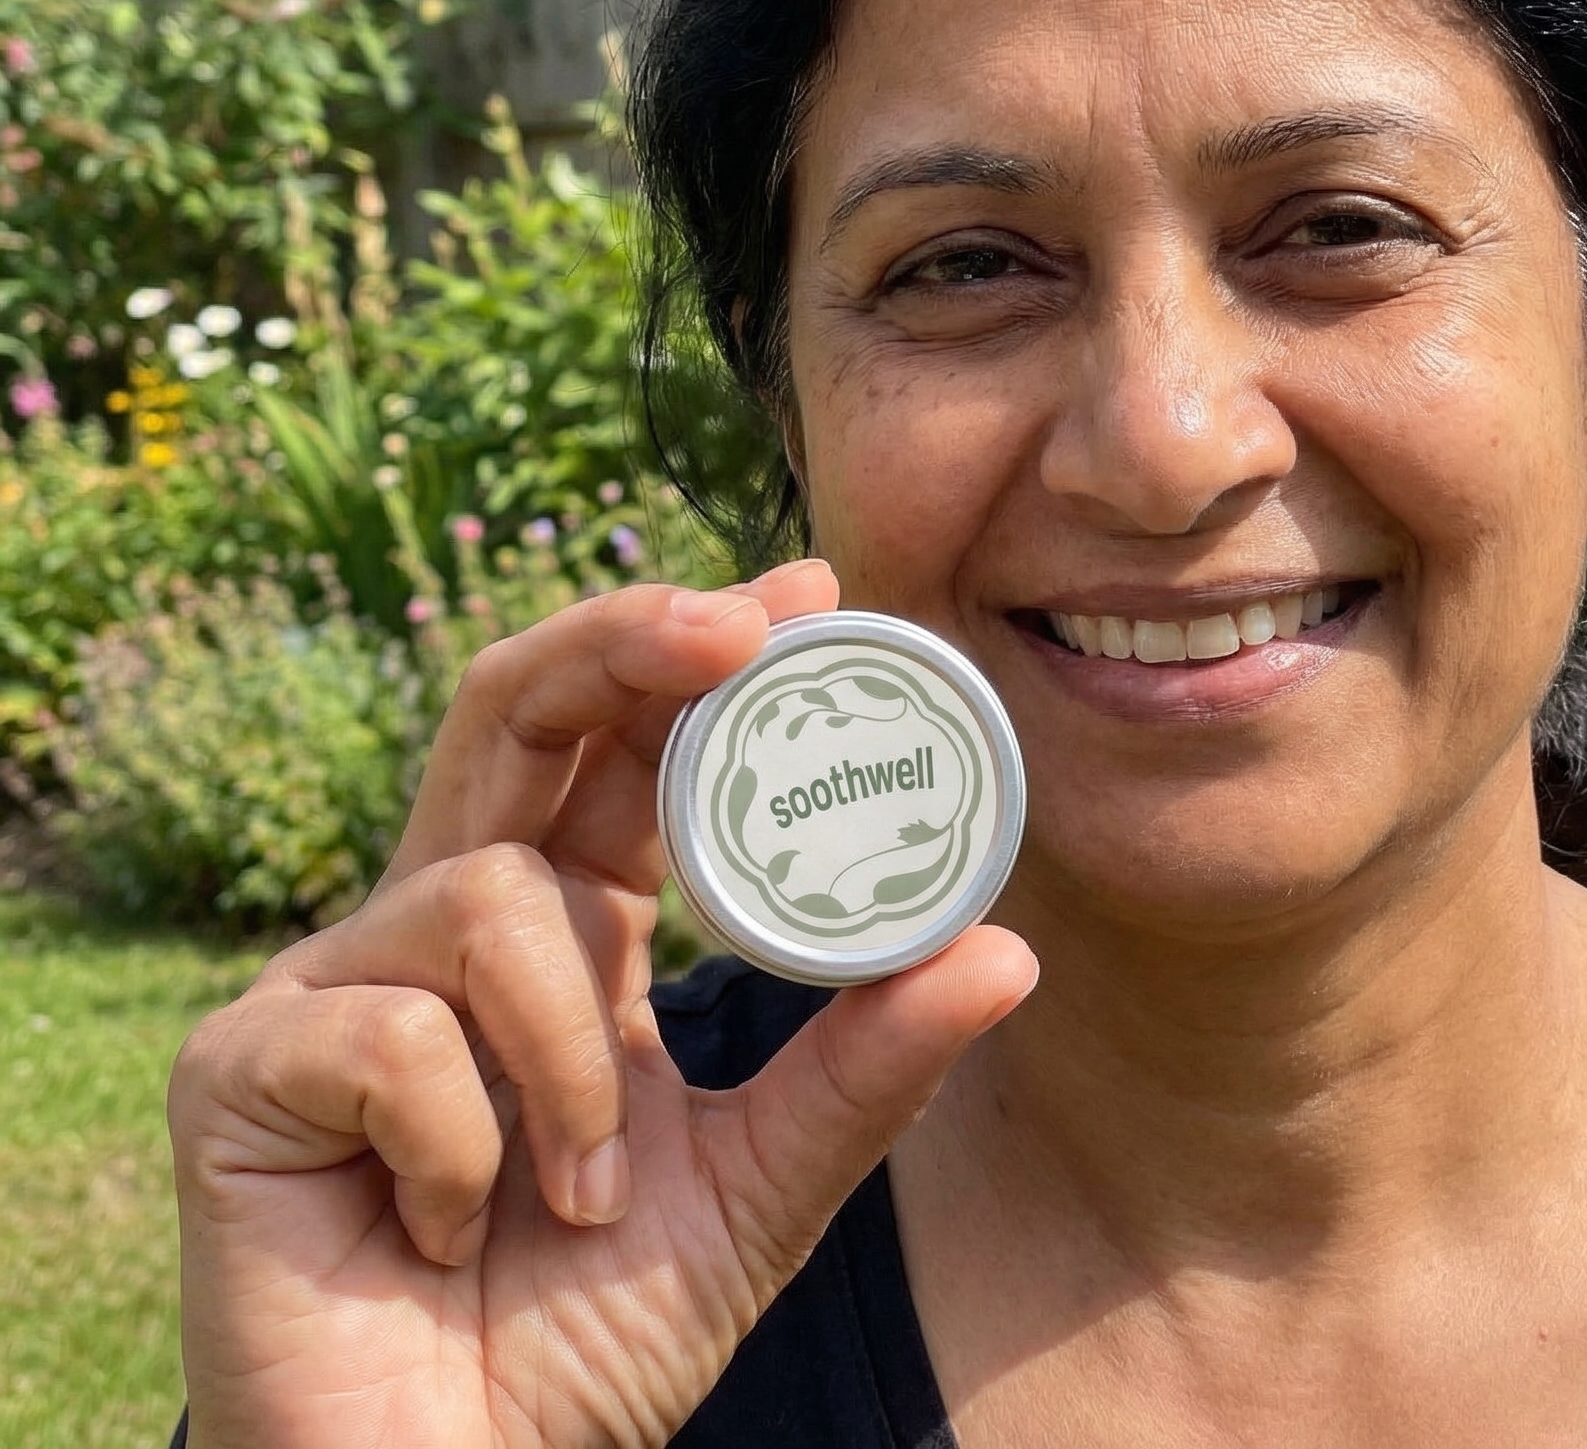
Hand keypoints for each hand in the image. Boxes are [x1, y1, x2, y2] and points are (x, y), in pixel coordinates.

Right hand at [168, 561, 1037, 1447]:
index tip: (804, 593)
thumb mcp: (758, 1185)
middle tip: (730, 625)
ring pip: (486, 898)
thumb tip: (1005, 948)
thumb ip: (864, 1069)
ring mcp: (335, 984)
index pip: (619, 743)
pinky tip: (450, 1227)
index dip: (693, 651)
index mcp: (565, 929)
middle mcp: (444, 923)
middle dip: (619, 642)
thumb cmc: (588, 1333)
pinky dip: (464, 1142)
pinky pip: (392, 1034)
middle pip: (511, 707)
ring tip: (581, 1189)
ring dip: (572, 1055)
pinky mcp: (242, 1068)